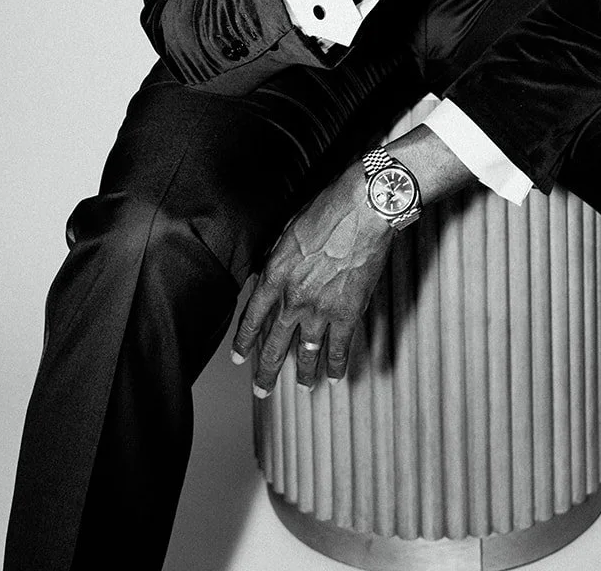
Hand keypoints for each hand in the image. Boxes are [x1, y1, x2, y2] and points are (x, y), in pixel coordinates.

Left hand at [231, 163, 392, 393]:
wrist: (361, 210)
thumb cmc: (325, 211)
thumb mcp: (287, 232)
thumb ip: (275, 259)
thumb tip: (268, 274)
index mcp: (274, 276)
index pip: (251, 319)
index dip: (243, 342)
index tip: (239, 358)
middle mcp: (293, 299)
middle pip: (275, 345)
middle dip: (267, 372)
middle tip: (261, 390)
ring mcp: (321, 309)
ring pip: (308, 352)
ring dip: (305, 374)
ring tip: (304, 387)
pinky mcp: (348, 312)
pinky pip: (339, 348)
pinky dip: (336, 365)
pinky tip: (334, 377)